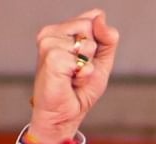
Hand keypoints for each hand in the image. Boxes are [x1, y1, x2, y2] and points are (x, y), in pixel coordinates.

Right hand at [27, 9, 119, 143]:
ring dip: (87, 67)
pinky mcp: (51, 57)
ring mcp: (48, 43)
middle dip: (92, 54)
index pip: (93, 18)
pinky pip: (83, 61)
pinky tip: (70, 82)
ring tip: (73, 77)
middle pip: (90, 28)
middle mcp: (51, 32)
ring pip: (88, 45)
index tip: (84, 59)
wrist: (65, 113)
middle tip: (78, 70)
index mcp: (60, 29)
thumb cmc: (79, 88)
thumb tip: (100, 18)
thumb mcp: (101, 60)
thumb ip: (107, 38)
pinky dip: (83, 76)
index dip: (98, 43)